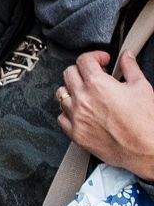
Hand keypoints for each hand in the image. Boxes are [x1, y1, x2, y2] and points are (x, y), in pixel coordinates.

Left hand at [58, 49, 153, 179]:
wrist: (146, 148)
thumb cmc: (145, 122)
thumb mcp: (141, 87)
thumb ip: (130, 68)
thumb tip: (126, 57)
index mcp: (97, 85)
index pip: (83, 60)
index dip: (95, 56)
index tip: (102, 61)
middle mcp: (82, 99)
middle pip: (69, 74)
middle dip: (82, 71)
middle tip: (95, 75)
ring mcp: (76, 117)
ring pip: (61, 94)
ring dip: (72, 90)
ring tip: (87, 93)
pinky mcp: (75, 133)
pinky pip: (61, 117)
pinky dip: (69, 112)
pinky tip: (82, 111)